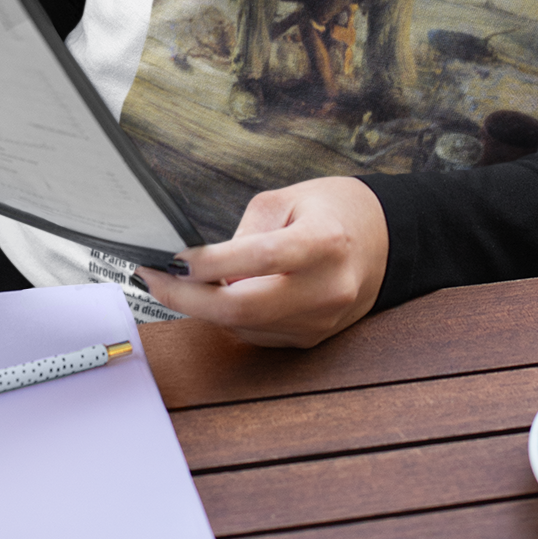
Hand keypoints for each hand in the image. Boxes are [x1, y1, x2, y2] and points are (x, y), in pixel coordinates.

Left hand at [139, 177, 388, 347]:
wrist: (383, 241)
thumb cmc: (332, 211)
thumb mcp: (287, 199)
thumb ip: (245, 233)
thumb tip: (203, 268)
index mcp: (323, 243)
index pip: (257, 259)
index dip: (209, 263)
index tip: (173, 257)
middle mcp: (325, 289)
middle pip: (242, 309)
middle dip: (188, 298)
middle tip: (154, 279)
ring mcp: (319, 321)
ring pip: (243, 325)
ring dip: (204, 307)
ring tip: (179, 281)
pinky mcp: (311, 339)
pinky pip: (257, 333)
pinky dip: (230, 316)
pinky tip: (218, 294)